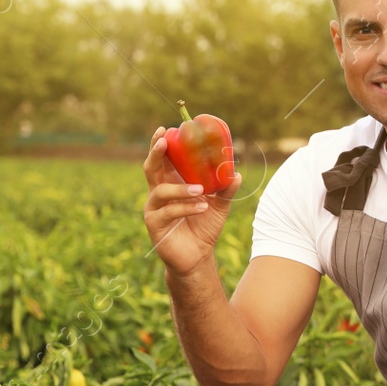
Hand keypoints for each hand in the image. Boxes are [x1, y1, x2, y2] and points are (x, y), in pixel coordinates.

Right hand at [142, 125, 240, 277]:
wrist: (197, 257)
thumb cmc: (204, 227)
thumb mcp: (219, 206)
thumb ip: (226, 189)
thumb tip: (236, 172)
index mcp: (170, 183)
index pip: (163, 159)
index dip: (161, 143)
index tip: (167, 129)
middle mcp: (158, 193)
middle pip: (150, 168)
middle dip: (156, 152)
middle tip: (164, 141)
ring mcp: (154, 209)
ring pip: (161, 190)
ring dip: (181, 188)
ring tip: (201, 190)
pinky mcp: (154, 224)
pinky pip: (168, 211)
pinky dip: (186, 207)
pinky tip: (203, 207)